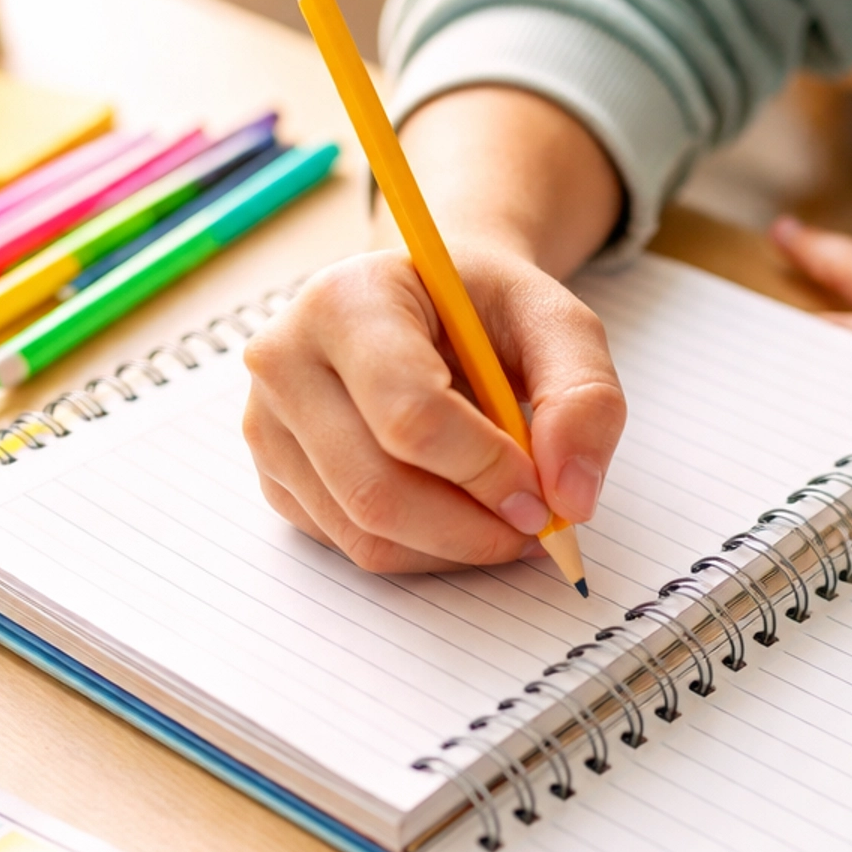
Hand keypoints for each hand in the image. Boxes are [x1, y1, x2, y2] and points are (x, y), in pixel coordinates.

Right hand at [242, 85, 628, 574]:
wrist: (426, 303)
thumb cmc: (484, 310)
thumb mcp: (556, 323)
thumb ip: (585, 397)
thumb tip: (571, 500)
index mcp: (347, 299)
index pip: (410, 415)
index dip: (487, 472)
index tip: (545, 495)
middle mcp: (284, 360)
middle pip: (378, 490)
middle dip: (473, 528)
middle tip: (535, 526)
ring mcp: (267, 424)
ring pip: (364, 533)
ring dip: (454, 547)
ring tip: (505, 518)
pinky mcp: (275, 476)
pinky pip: (350, 547)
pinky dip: (422, 551)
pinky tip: (457, 512)